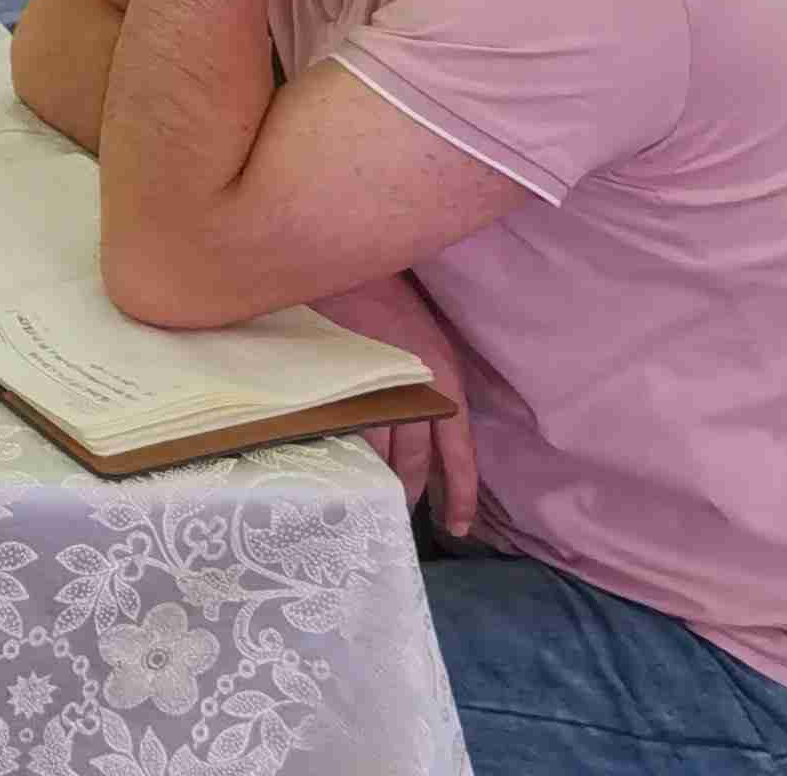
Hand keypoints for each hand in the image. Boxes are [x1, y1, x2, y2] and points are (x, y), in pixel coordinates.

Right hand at [312, 273, 475, 534]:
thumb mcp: (424, 344)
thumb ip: (426, 389)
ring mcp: (368, 391)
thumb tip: (421, 435)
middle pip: (410, 464)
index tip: (457, 529)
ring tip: (359, 501)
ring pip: (374, 456)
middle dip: (404, 494)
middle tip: (393, 517)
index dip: (458, 495)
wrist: (343, 256)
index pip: (458, 454)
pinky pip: (337, 437)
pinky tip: (327, 470)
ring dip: (369, 481)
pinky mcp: (333, 388)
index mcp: (444, 381)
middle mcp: (412, 392)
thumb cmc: (388, 297)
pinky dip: (336, 457)